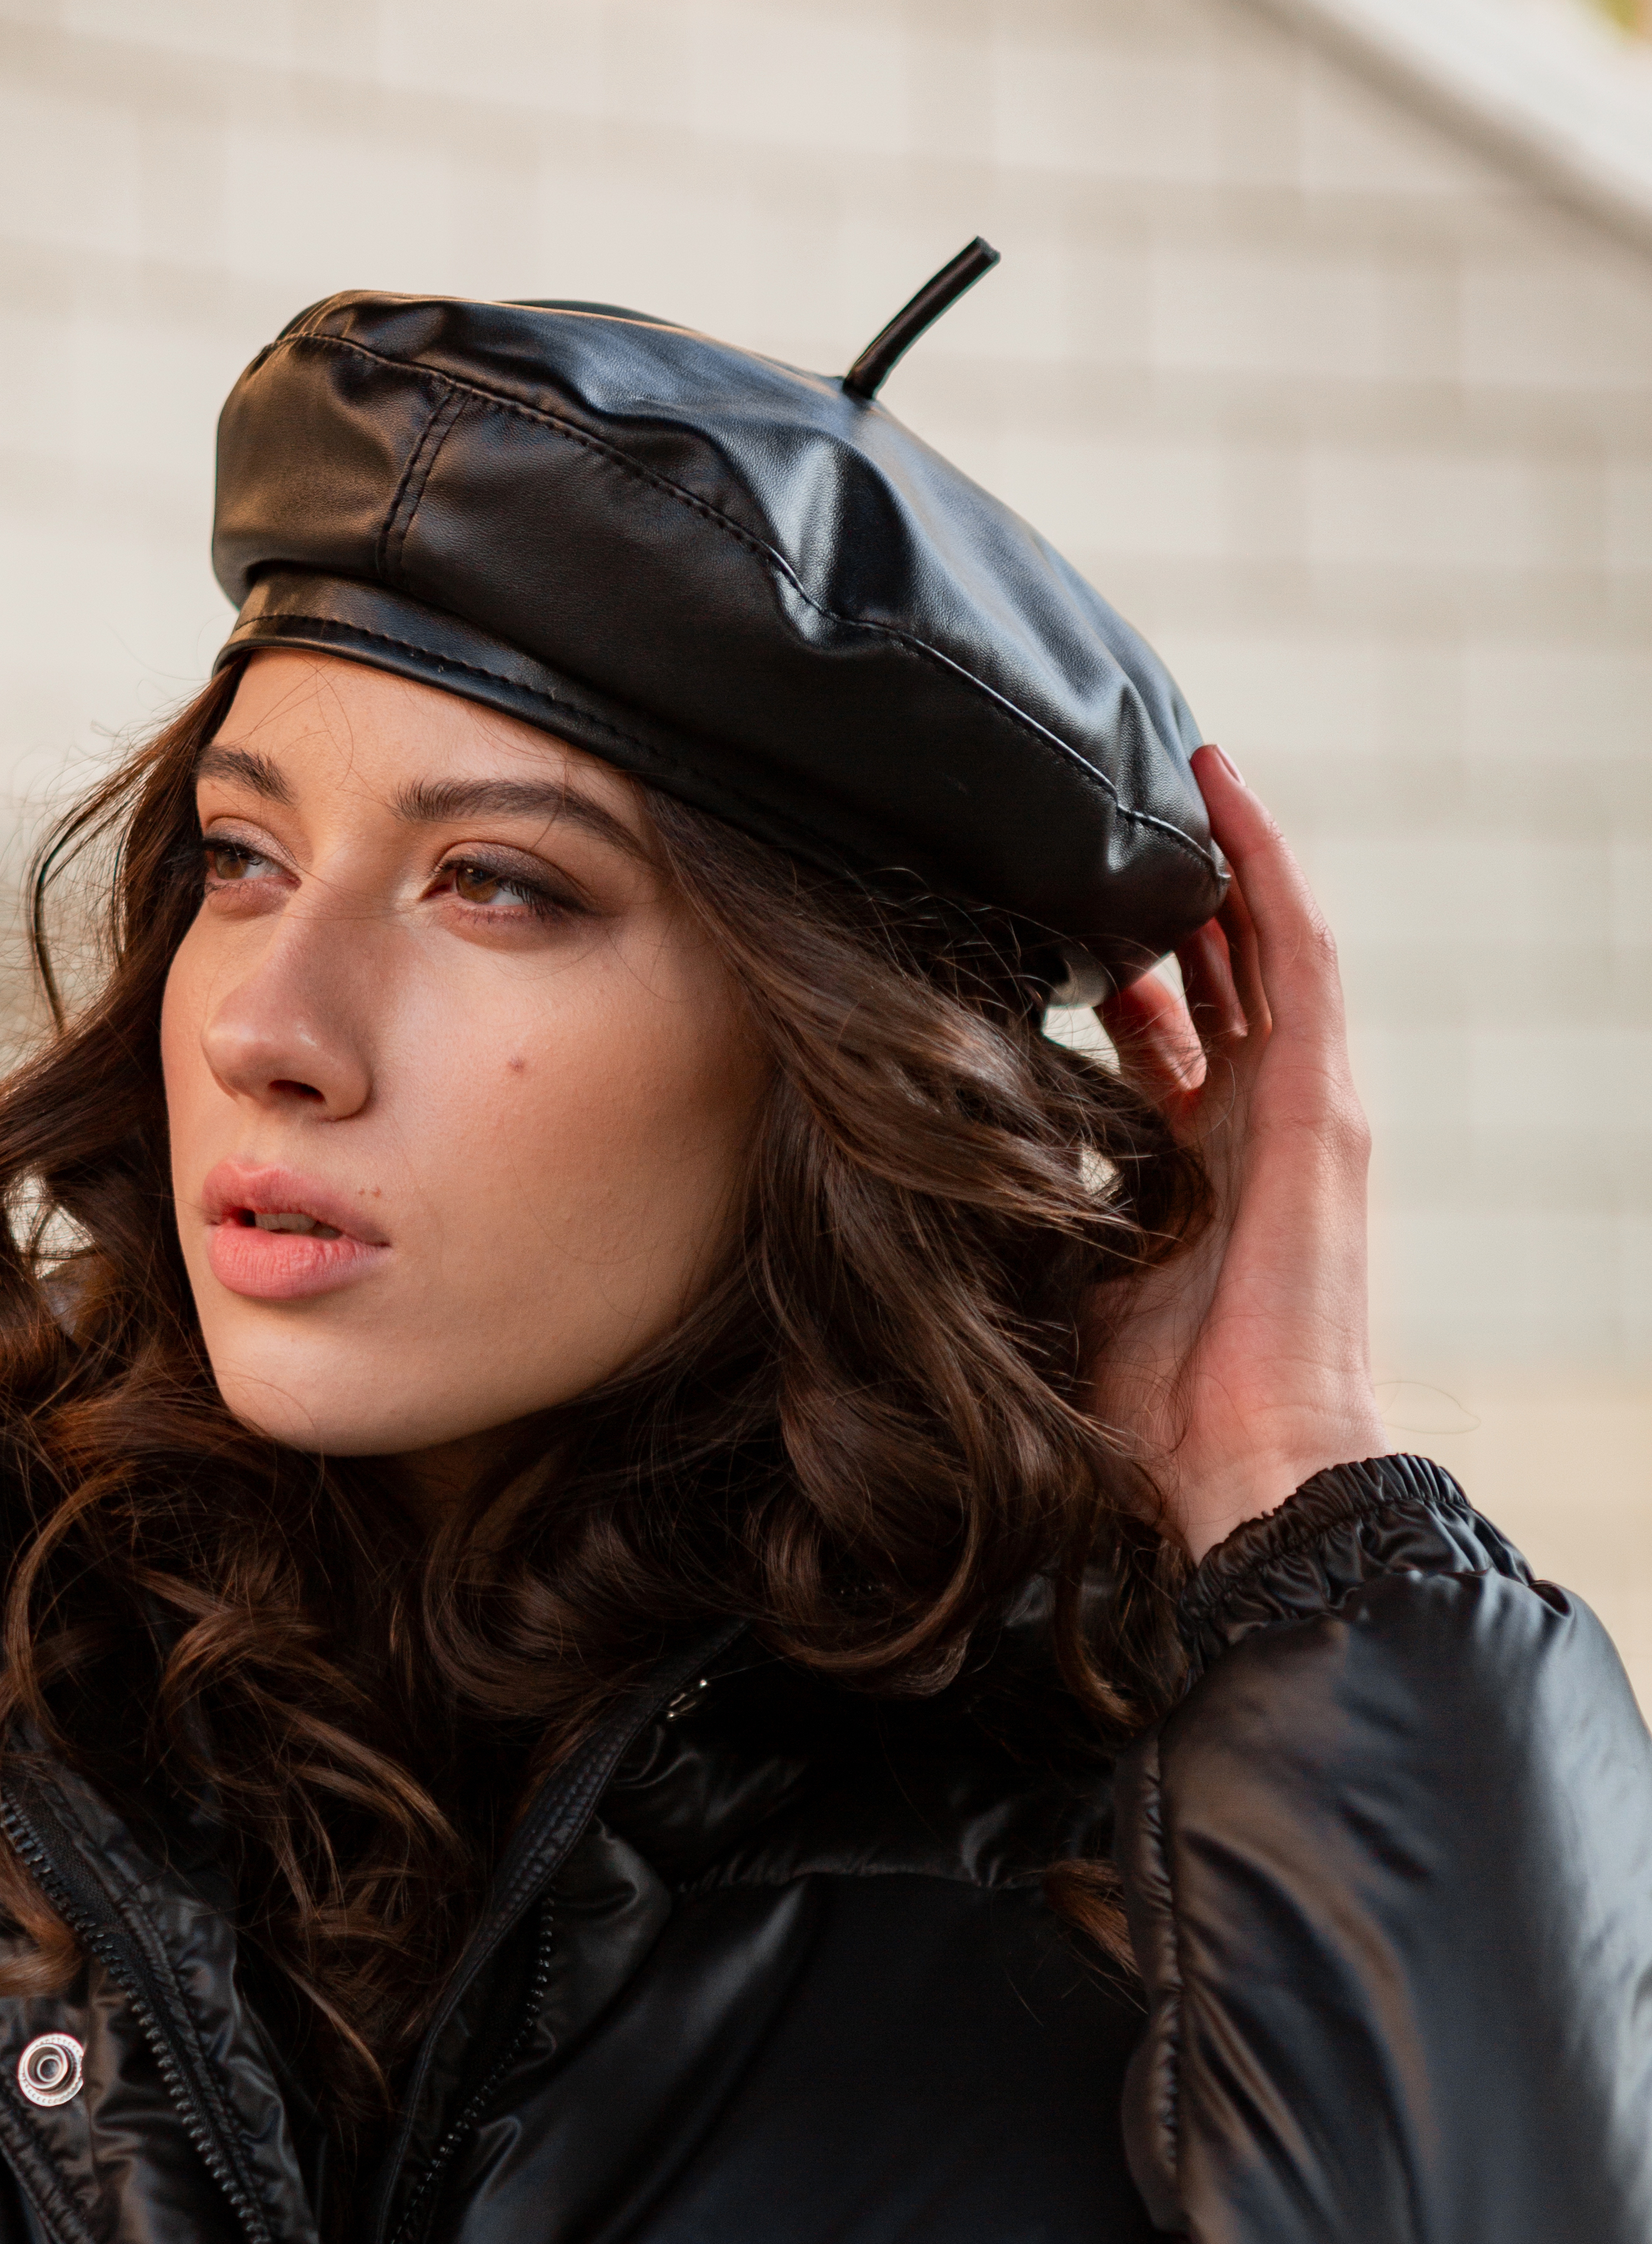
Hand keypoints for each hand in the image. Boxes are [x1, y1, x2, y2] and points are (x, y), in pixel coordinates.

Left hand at [1087, 746, 1384, 1562]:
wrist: (1241, 1473)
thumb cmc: (1152, 1421)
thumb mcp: (1063, 1293)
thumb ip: (1025, 1228)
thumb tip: (921, 1193)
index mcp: (1200, 1178)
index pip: (1169, 1046)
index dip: (1129, 979)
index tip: (1061, 923)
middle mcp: (1257, 1133)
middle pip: (1223, 982)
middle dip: (1176, 903)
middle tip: (1109, 825)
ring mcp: (1301, 1113)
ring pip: (1266, 947)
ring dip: (1224, 858)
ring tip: (1176, 770)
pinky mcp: (1321, 1106)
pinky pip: (1299, 955)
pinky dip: (1264, 869)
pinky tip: (1222, 795)